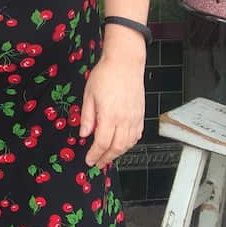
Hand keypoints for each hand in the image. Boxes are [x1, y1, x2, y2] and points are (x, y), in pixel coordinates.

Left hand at [80, 42, 145, 167]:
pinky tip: (122, 144)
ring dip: (118, 153)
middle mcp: (124, 120)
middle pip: (117, 147)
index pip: (102, 143)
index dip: (95, 154)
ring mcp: (135, 118)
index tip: (89, 161)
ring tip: (108, 156)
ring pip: (128, 144)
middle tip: (97, 163)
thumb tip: (84, 134)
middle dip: (106, 158)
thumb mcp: (89, 94)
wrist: (125, 64)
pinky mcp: (141, 115)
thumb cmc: (105, 75)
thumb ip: (87, 116)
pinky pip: (136, 135)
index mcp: (109, 116)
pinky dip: (129, 143)